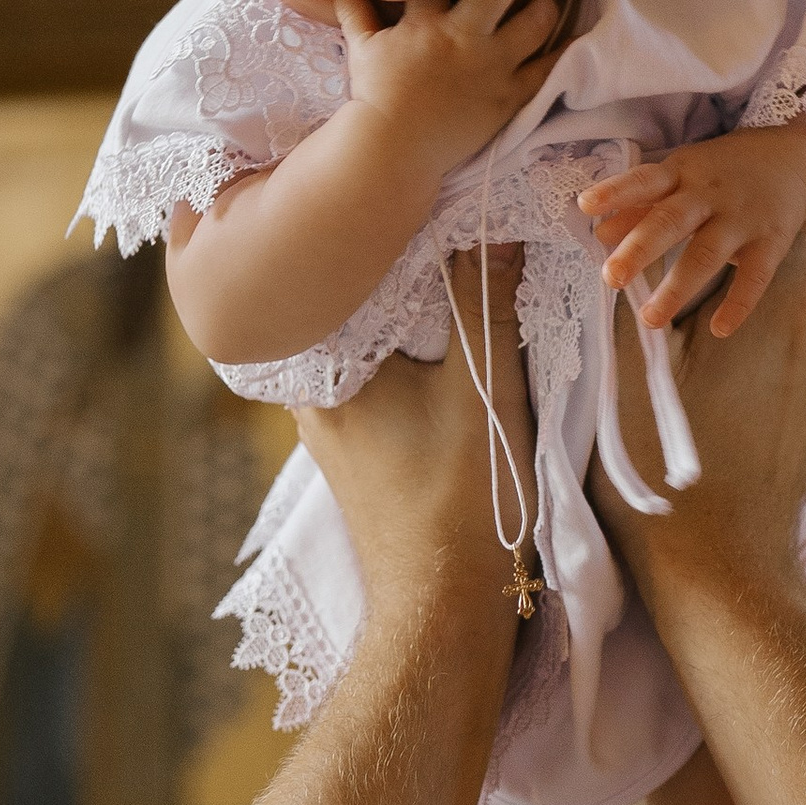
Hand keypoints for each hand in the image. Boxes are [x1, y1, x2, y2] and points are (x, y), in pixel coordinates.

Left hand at [294, 247, 530, 639]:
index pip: (350, 270)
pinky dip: (409, 351)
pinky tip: (446, 341)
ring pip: (369, 339)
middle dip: (404, 265)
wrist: (442, 609)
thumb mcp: (484, 391)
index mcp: (325, 367)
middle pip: (357, 301)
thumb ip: (486, 303)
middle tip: (452, 218)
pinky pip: (378, 375)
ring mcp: (329, 422)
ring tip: (457, 268)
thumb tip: (494, 223)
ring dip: (411, 311)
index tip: (437, 195)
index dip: (394, 229)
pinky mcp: (355, 449)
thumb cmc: (460, 502)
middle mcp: (311, 389)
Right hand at [334, 0, 561, 180]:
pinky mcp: (509, 95)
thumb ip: (356, 11)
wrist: (393, 150)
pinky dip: (564, 52)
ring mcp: (491, 66)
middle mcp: (463, 36)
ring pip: (534, 21)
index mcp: (426, 20)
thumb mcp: (362, 49)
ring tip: (545, 2)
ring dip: (544, 6)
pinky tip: (576, 37)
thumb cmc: (376, 97)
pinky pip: (547, 69)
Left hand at [578, 126, 805, 335]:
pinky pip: (755, 277)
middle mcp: (710, 194)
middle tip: (611, 278)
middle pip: (671, 221)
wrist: (798, 161)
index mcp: (682, 172)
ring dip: (678, 287)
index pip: (645, 180)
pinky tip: (719, 329)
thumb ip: (642, 205)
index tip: (585, 206)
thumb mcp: (683, 175)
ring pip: (707, 254)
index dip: (616, 192)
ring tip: (650, 319)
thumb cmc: (725, 171)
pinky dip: (738, 304)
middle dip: (640, 249)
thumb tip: (599, 234)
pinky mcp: (771, 241)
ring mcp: (742, 218)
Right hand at [595, 229, 805, 596]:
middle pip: (781, 252)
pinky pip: (799, 343)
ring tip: (692, 317)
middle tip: (675, 259)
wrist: (721, 563)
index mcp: (784, 298)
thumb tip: (627, 240)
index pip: (767, 215)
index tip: (679, 213)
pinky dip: (764, 338)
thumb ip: (638, 287)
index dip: (720, 210)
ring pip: (791, 298)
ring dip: (746, 296)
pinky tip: (720, 369)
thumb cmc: (667, 463)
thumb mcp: (636, 363)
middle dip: (730, 252)